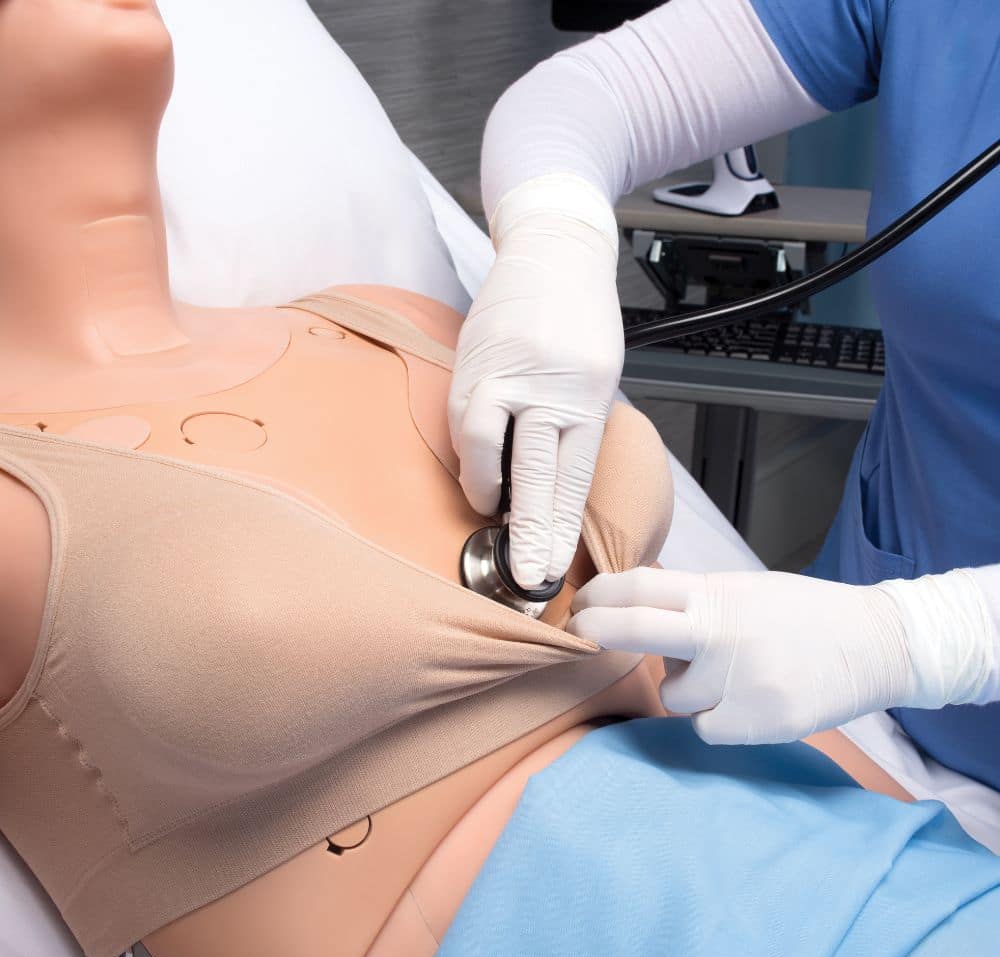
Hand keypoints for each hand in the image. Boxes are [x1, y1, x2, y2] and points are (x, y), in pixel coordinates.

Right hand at [448, 175, 623, 589]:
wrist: (555, 247)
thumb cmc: (583, 319)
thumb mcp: (599, 376)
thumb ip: (573, 429)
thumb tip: (548, 487)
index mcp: (589, 395)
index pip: (572, 476)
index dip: (557, 528)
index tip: (546, 569)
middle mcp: (548, 383)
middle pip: (532, 470)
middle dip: (525, 530)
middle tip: (520, 573)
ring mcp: (505, 368)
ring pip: (482, 442)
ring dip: (482, 484)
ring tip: (489, 504)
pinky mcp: (472, 356)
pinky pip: (463, 415)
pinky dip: (469, 449)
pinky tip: (477, 464)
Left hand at [568, 567, 993, 743]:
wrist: (879, 643)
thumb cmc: (805, 616)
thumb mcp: (746, 591)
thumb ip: (696, 602)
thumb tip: (637, 612)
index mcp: (718, 594)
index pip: (640, 585)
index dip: (600, 594)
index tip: (581, 604)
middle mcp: (722, 632)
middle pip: (635, 628)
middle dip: (597, 630)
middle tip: (581, 633)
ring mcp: (738, 677)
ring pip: (672, 696)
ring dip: (686, 691)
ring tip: (729, 677)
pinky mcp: (756, 720)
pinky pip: (704, 728)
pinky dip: (717, 720)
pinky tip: (749, 703)